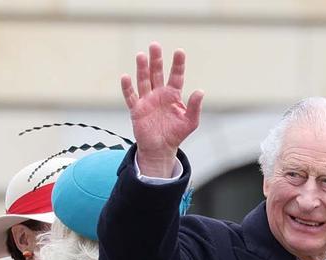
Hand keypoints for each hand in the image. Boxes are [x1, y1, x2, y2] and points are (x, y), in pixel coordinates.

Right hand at [120, 42, 203, 176]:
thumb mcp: (190, 121)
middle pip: (156, 73)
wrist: (161, 148)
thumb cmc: (176, 134)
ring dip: (142, 69)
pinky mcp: (136, 109)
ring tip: (141, 55)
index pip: (176, 76)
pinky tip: (125, 77)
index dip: (178, 64)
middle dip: (156, 60)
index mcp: (173, 95)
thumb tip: (200, 91)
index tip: (179, 51)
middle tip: (155, 45)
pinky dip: (127, 88)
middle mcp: (159, 94)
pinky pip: (131, 97)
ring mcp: (147, 100)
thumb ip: (195, 106)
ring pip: (144, 81)